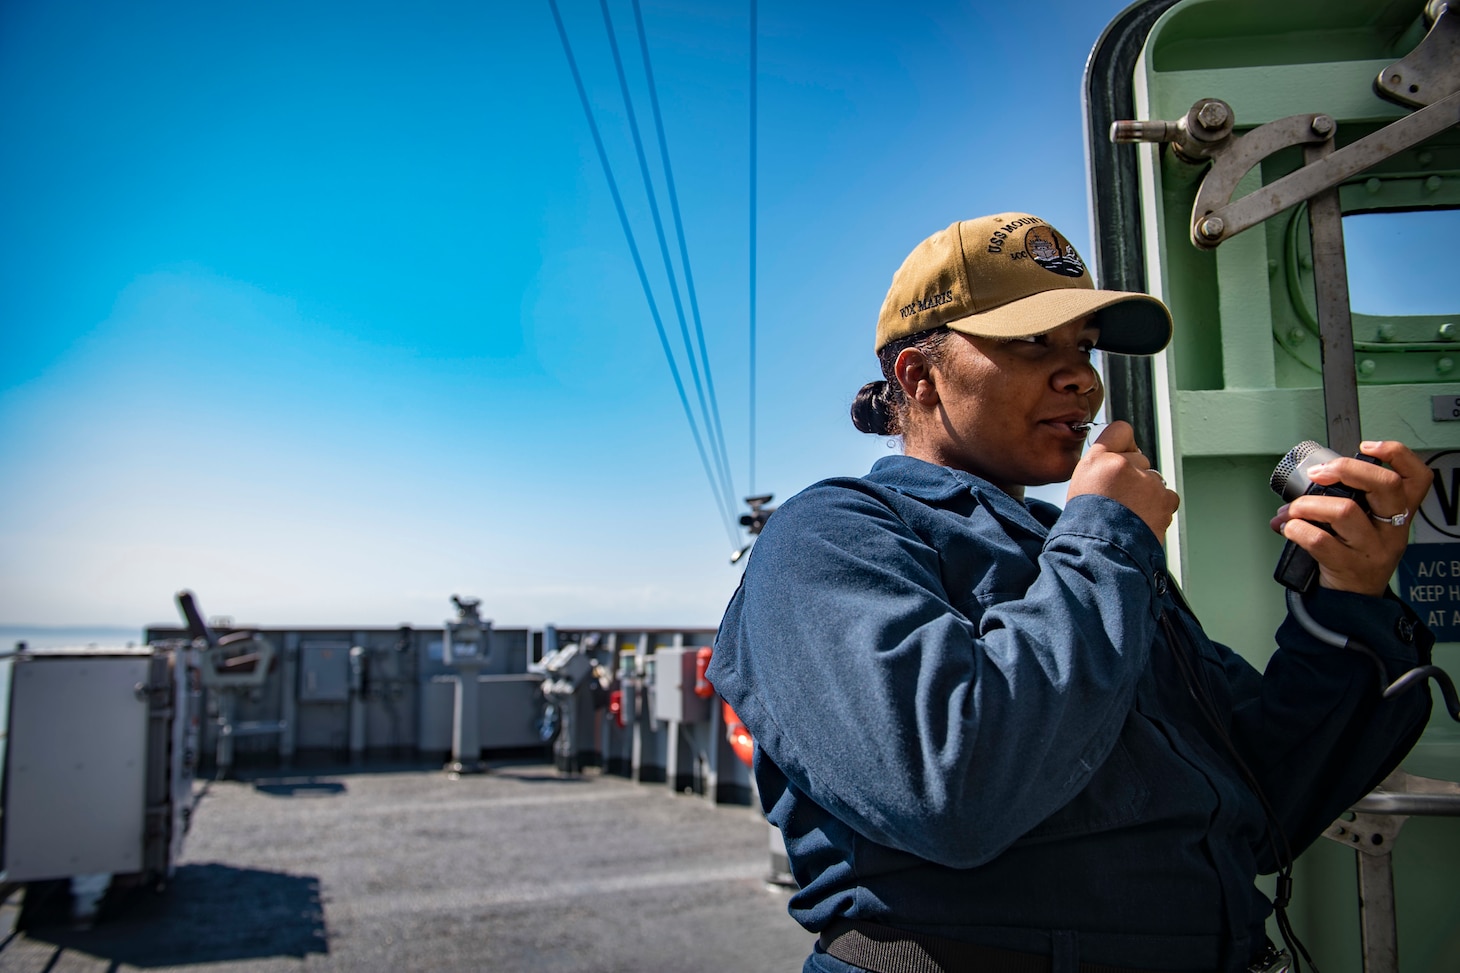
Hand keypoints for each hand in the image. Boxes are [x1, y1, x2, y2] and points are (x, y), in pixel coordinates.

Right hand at [1067, 421, 1179, 540]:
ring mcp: (1147, 482)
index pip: (1120, 431)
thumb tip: (1123, 455)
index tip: (1121, 456)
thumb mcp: (1082, 485)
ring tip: (1128, 514)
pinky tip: (1141, 519)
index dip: (1122, 445)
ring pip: (1153, 479)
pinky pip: (1166, 496)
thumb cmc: (1087, 525)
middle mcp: (1123, 465)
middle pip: (1139, 458)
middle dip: (1133, 475)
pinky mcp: (1165, 499)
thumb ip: (1102, 464)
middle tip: (1118, 499)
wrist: (1103, 554)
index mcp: (1097, 460)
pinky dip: (1158, 507)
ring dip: (1146, 493)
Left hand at [1270, 440, 1432, 595]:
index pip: (1416, 477)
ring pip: (1345, 511)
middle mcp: (1392, 529)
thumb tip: (1303, 482)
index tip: (1368, 447)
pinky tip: (1289, 528)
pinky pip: (1320, 540)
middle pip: (1385, 485)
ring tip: (1294, 510)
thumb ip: (1348, 500)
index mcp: (1400, 513)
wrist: (1353, 601)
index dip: (1397, 455)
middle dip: (1346, 469)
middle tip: (1319, 474)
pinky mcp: (1349, 566)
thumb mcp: (1367, 526)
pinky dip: (1297, 528)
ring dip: (1309, 504)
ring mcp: (1373, 549)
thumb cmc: (1354, 555)